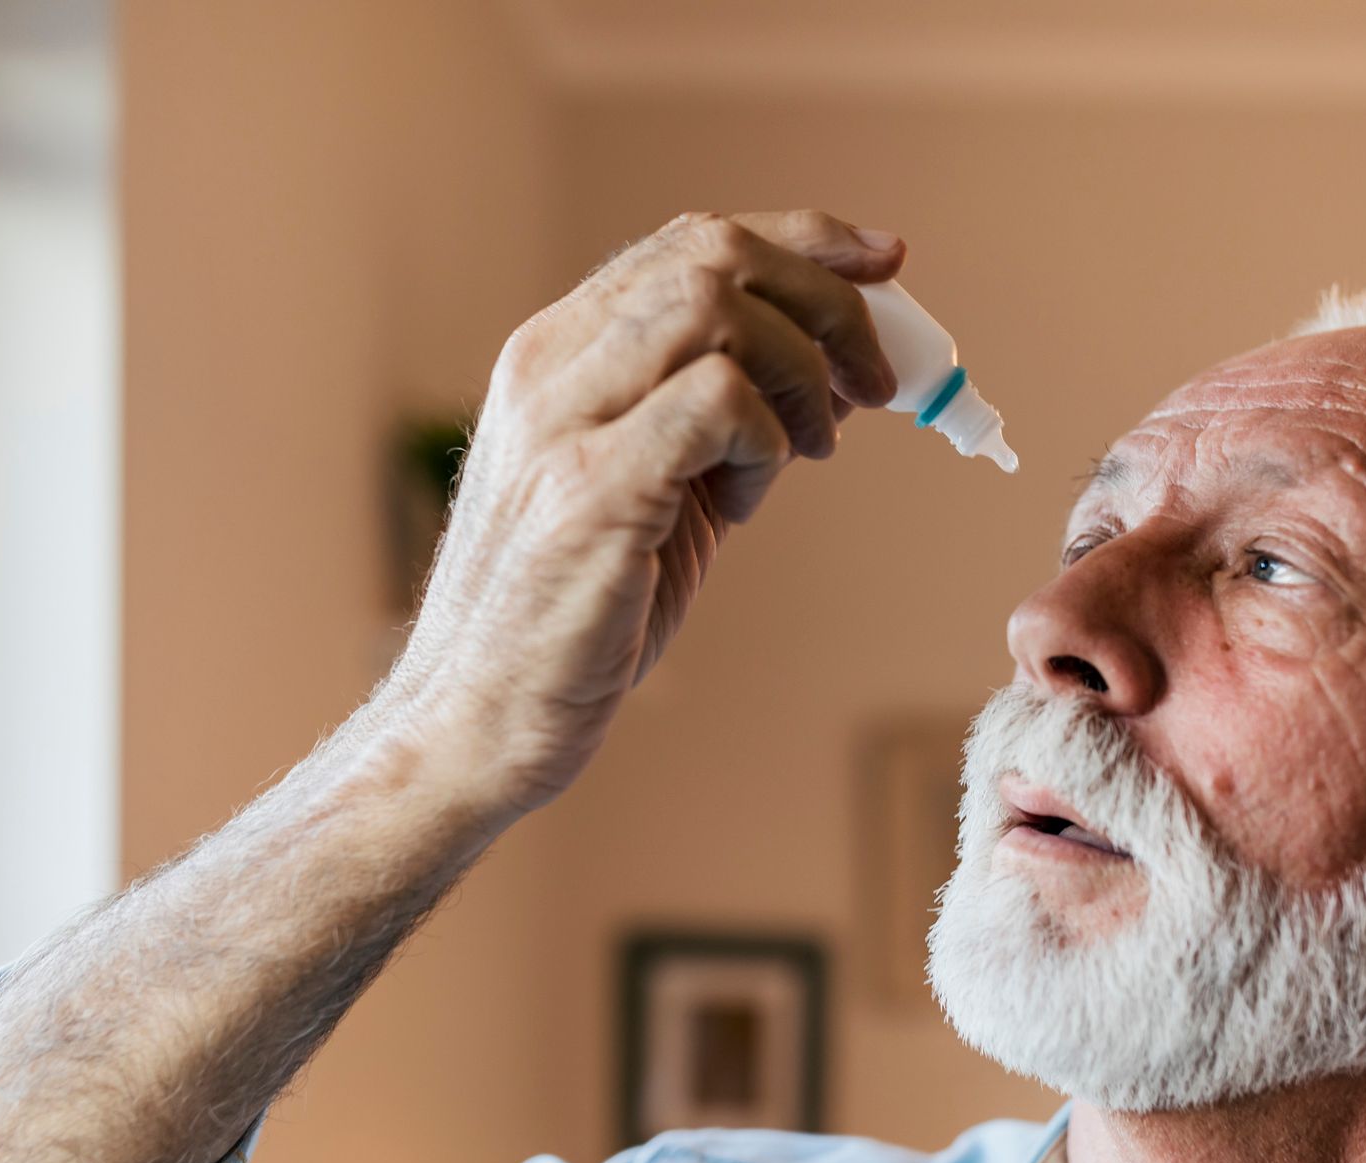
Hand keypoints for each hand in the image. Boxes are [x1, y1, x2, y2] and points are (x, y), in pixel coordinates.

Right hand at [383, 210, 903, 824]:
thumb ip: (731, 421)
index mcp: (561, 351)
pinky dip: (765, 438)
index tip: (887, 263)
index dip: (806, 240)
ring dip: (799, 371)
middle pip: (715, 252)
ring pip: (715, 304)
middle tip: (878, 381)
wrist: (478, 720)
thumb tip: (846, 371)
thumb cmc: (577, 615)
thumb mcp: (665, 488)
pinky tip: (746, 505)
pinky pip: (714, 400)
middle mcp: (551, 363)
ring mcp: (562, 419)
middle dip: (826, 300)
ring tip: (810, 452)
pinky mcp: (589, 488)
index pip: (693, 239)